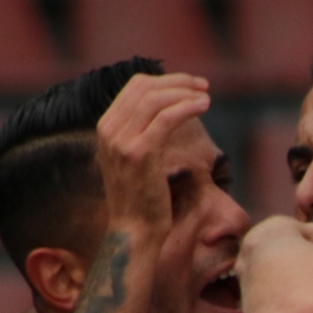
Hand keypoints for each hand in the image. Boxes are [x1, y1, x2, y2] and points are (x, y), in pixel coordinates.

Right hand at [95, 72, 210, 240]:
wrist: (134, 232)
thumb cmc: (141, 200)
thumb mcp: (133, 160)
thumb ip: (140, 134)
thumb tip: (164, 112)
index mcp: (106, 128)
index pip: (134, 88)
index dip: (165, 81)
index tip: (189, 86)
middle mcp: (109, 130)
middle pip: (145, 87)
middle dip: (178, 82)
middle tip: (203, 86)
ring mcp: (122, 140)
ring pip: (156, 98)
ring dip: (185, 92)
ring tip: (206, 97)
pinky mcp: (141, 152)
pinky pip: (167, 117)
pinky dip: (187, 106)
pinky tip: (203, 106)